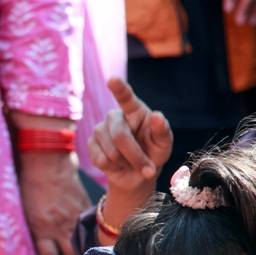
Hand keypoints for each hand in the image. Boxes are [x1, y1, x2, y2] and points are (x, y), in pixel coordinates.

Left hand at [16, 149, 90, 254]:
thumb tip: (40, 248)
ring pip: (81, 245)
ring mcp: (73, 217)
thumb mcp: (25, 211)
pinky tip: (95, 249)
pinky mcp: (83, 207)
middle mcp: (59, 227)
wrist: (46, 159)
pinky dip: (90, 239)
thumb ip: (34, 230)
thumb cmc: (29, 183)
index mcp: (41, 229)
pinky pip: (88, 228)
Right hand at [88, 77, 172, 194]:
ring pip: (110, 151)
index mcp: (135, 110)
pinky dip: (114, 168)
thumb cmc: (153, 153)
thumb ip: (162, 131)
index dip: (119, 88)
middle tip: (148, 169)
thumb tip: (158, 116)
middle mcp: (115, 116)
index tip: (112, 80)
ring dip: (126, 163)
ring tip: (131, 163)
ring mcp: (100, 130)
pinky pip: (101, 160)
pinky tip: (118, 165)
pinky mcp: (91, 145)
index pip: (126, 97)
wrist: (137, 174)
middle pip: (119, 135)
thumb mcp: (164, 145)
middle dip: (135, 156)